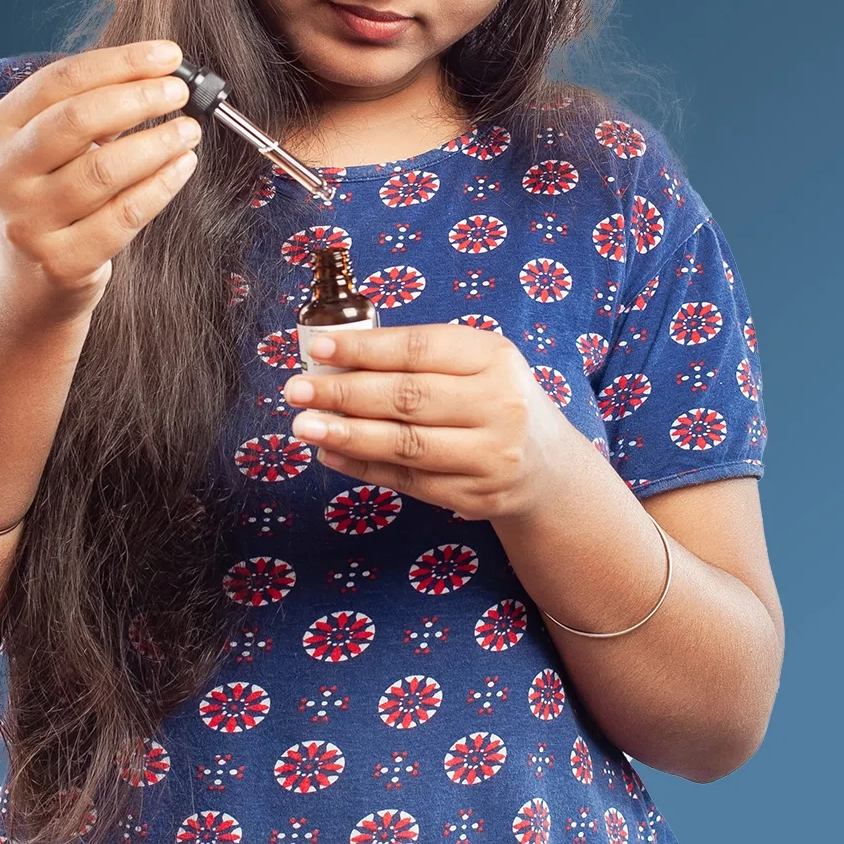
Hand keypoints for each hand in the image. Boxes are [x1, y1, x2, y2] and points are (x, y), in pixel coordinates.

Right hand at [0, 39, 199, 316]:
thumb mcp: (44, 150)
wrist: (21, 287)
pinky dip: (161, 185)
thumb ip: (87, 111)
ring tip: (189, 130)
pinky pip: (123, 216)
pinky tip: (182, 166)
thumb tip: (158, 73)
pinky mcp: (61, 262)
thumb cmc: (47, 201)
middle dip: (139, 97)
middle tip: (180, 91)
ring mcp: (29, 222)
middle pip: (78, 120)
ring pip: (104, 169)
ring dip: (158, 142)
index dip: (120, 62)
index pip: (60, 81)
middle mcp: (4, 174)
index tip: (168, 55)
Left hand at [281, 323, 580, 523]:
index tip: (318, 348)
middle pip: (407, 397)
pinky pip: (409, 480)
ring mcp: (490, 455)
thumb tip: (335, 359)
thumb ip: (414, 358)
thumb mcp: (472, 363)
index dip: (364, 348)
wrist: (546, 466)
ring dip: (347, 434)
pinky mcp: (476, 495)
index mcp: (493, 357)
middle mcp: (499, 405)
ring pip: (406, 444)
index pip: (418, 348)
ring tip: (304, 425)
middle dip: (344, 393)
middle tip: (297, 390)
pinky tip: (332, 453)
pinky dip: (364, 467)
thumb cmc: (492, 400)